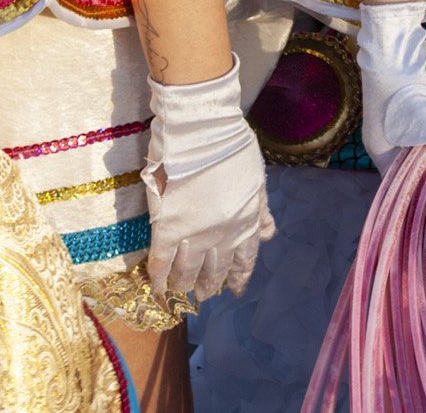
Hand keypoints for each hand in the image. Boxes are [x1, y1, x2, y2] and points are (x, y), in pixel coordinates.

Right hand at [143, 56, 275, 300]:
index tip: (235, 290)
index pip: (245, 259)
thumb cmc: (232, 146)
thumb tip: (268, 235)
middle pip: (216, 269)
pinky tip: (157, 287)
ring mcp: (196, 235)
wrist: (202, 129)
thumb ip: (261, 211)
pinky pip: (161, 261)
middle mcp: (224, 235)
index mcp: (247, 221)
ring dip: (184, 285)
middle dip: (210, 285)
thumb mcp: (257, 179)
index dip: (238, 276)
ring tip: (181, 294)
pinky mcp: (167, 229)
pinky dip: (158, 277)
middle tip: (204, 295)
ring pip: (188, 271)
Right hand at [357, 0, 425, 167]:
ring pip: (419, 149)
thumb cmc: (401, 90)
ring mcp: (393, 129)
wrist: (391, 53)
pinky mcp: (405, 115)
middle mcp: (384, 144)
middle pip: (411, 167)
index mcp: (381, 153)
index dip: (423, 184)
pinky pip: (422, 134)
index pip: (401, 180)